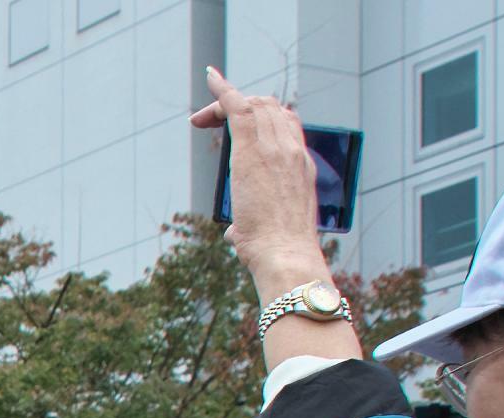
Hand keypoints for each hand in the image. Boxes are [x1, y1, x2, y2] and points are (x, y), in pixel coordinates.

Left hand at [189, 66, 330, 293]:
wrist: (287, 254)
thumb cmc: (278, 252)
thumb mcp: (268, 232)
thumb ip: (250, 225)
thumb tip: (236, 233)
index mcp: (301, 167)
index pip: (286, 125)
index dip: (265, 115)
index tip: (241, 118)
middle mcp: (293, 151)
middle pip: (270, 108)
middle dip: (240, 107)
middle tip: (211, 123)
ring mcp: (276, 148)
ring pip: (254, 105)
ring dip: (225, 104)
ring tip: (202, 119)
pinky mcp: (253, 151)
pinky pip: (237, 107)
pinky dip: (223, 90)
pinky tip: (211, 77)